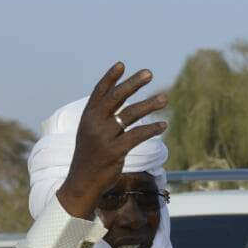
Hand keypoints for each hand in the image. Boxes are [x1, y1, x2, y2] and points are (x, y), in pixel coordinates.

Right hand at [57, 62, 167, 218]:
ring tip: (165, 98)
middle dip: (133, 84)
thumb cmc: (89, 159)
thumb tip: (121, 109)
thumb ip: (102, 121)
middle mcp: (94, 124)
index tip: (122, 64)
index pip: (99, 92)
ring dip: (149, 105)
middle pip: (116, 98)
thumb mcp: (90, 136)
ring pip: (130, 115)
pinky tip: (164, 124)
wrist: (82, 183)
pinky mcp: (115, 152)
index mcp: (87, 117)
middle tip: (149, 73)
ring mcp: (104, 137)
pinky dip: (152, 129)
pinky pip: (137, 136)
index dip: (110, 78)